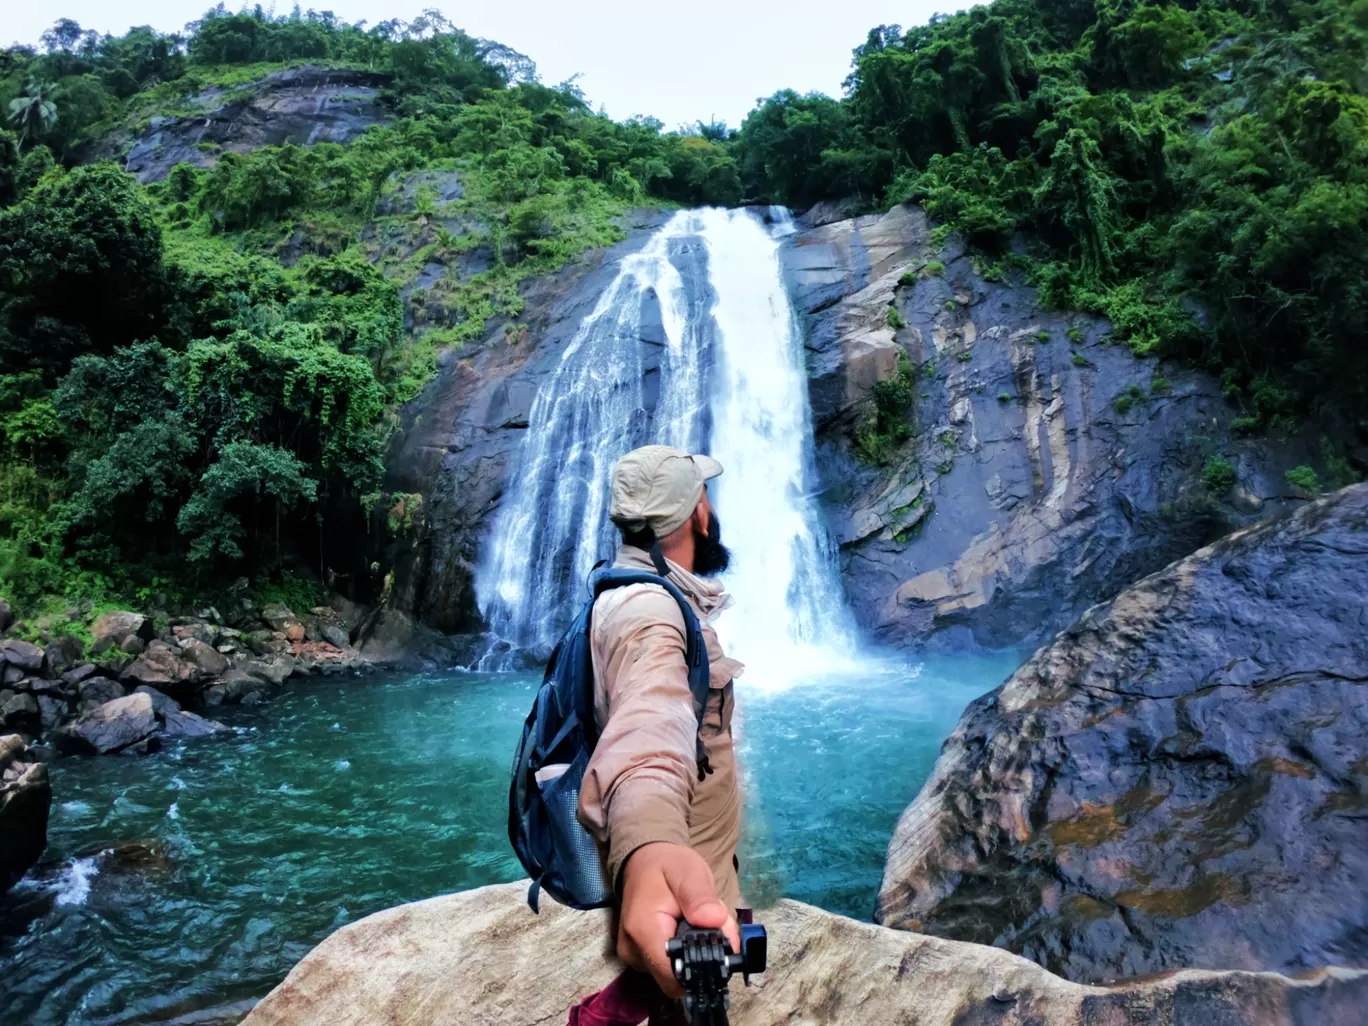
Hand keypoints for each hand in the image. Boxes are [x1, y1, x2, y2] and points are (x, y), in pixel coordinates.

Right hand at [617, 842, 739, 997]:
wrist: (643, 860)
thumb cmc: (666, 865)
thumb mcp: (689, 872)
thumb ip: (701, 898)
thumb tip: (715, 920)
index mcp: (644, 931)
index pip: (674, 977)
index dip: (702, 968)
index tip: (720, 946)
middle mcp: (633, 951)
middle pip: (677, 976)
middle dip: (702, 956)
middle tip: (713, 924)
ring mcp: (634, 956)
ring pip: (675, 972)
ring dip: (693, 952)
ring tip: (698, 921)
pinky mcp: (639, 957)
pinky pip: (667, 965)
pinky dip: (683, 951)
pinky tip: (686, 928)